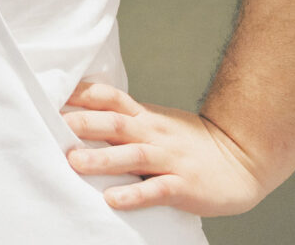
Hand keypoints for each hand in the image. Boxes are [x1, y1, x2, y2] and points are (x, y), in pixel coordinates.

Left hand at [62, 81, 267, 216]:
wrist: (244, 158)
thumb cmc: (191, 142)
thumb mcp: (156, 122)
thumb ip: (123, 119)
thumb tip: (80, 115)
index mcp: (145, 117)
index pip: (109, 98)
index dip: (81, 95)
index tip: (51, 95)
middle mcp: (154, 134)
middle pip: (116, 122)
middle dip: (84, 123)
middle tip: (54, 125)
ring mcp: (170, 159)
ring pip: (133, 155)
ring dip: (103, 158)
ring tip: (75, 161)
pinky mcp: (184, 186)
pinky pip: (157, 190)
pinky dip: (134, 194)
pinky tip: (113, 199)